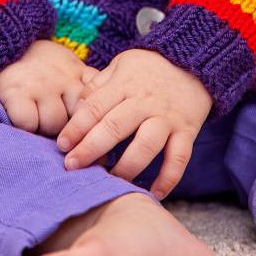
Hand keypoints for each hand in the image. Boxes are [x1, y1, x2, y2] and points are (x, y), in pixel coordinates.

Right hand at [0, 39, 100, 137]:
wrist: (4, 43)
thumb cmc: (39, 63)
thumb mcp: (68, 65)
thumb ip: (86, 83)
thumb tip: (105, 116)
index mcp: (78, 73)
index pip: (97, 100)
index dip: (95, 120)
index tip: (92, 132)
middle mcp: (62, 79)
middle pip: (78, 118)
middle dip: (71, 129)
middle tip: (61, 131)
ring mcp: (40, 86)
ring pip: (54, 123)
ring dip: (46, 128)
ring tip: (38, 122)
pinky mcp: (16, 93)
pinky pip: (28, 123)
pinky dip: (25, 126)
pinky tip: (23, 120)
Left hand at [55, 48, 213, 199]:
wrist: (194, 61)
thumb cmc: (149, 67)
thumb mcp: (121, 64)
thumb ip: (99, 85)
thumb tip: (76, 107)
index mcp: (124, 85)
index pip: (95, 106)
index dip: (76, 127)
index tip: (62, 145)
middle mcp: (144, 102)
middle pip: (115, 127)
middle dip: (91, 149)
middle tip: (72, 167)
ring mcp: (167, 117)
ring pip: (146, 145)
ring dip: (127, 167)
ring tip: (112, 181)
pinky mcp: (187, 130)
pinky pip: (180, 158)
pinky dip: (169, 178)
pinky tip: (155, 194)